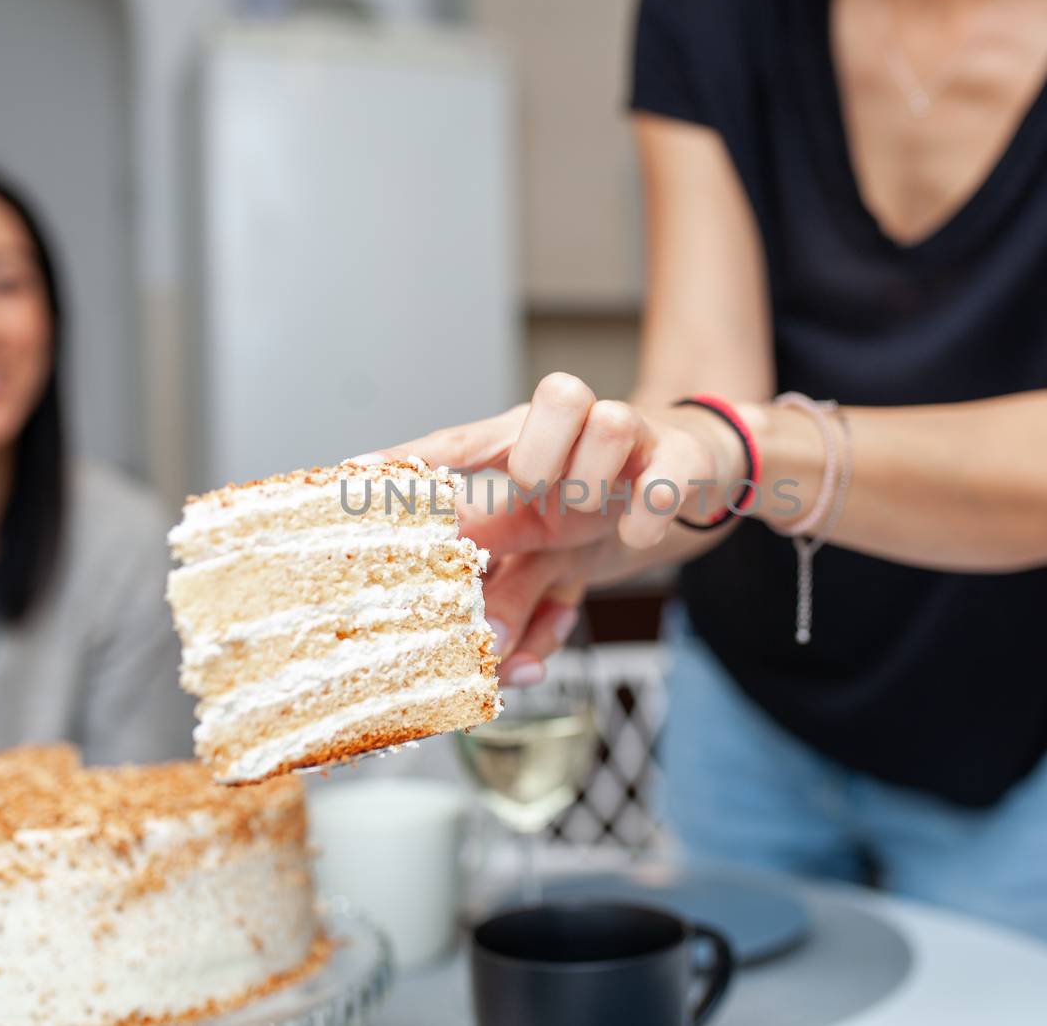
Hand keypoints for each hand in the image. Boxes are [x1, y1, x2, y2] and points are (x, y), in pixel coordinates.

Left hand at [383, 373, 747, 682]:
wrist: (694, 481)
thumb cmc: (598, 508)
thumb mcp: (546, 549)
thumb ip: (511, 590)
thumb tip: (480, 652)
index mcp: (524, 448)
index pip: (462, 443)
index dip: (413, 459)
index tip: (352, 477)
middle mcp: (574, 432)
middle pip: (557, 394)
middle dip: (541, 454)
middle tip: (538, 495)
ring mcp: (632, 441)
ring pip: (610, 419)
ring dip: (595, 479)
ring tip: (594, 516)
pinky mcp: (682, 461)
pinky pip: (666, 475)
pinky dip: (647, 512)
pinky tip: (634, 534)